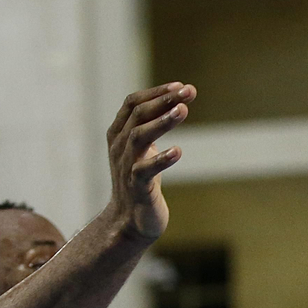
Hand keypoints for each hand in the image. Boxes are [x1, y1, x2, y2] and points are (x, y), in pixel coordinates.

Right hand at [104, 83, 195, 242]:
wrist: (129, 221)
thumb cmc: (141, 181)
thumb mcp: (143, 149)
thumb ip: (152, 126)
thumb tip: (176, 102)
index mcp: (118, 134)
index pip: (132, 103)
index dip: (156, 92)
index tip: (180, 86)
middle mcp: (119, 147)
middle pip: (138, 115)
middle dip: (164, 100)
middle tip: (189, 92)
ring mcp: (125, 166)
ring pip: (139, 137)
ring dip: (162, 122)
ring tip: (183, 110)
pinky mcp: (136, 188)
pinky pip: (145, 170)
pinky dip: (161, 159)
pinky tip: (178, 151)